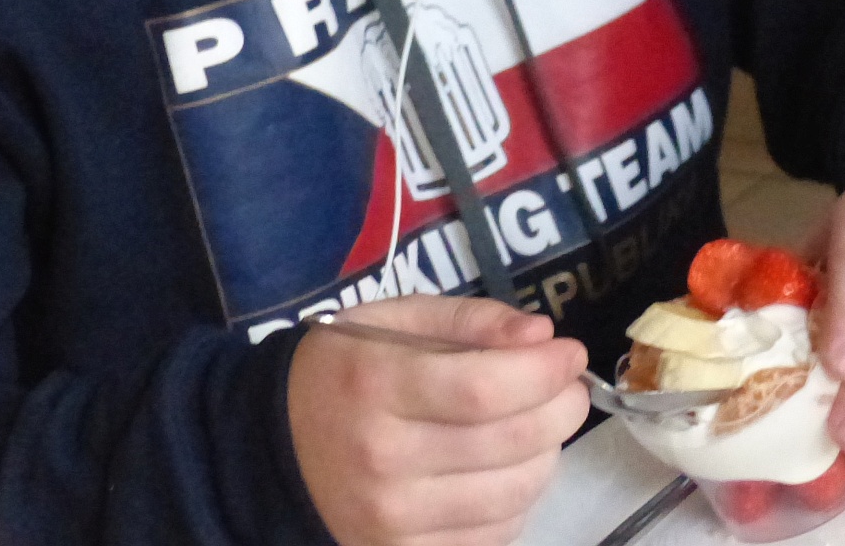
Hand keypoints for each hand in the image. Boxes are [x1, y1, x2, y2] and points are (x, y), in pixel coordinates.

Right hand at [288, 295, 590, 545]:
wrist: (274, 450)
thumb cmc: (346, 371)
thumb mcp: (395, 320)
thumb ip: (470, 320)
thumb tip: (542, 337)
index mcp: (375, 385)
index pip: (483, 387)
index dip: (543, 372)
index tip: (570, 352)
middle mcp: (382, 459)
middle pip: (509, 444)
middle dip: (561, 409)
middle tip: (569, 388)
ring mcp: (391, 521)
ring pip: (513, 495)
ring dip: (547, 455)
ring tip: (539, 426)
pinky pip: (494, 536)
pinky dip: (517, 501)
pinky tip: (505, 470)